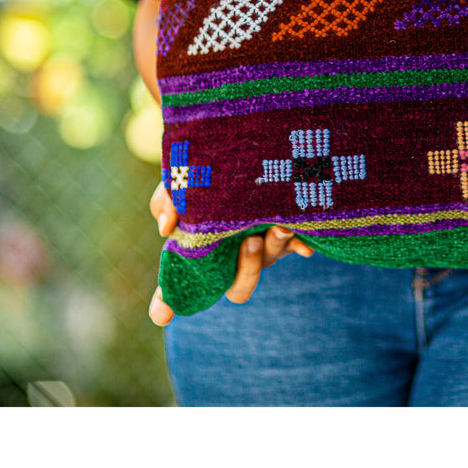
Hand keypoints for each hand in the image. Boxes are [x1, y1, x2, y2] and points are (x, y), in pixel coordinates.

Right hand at [146, 182, 314, 324]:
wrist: (252, 154)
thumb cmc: (210, 174)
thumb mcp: (185, 178)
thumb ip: (167, 199)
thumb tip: (166, 228)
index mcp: (200, 251)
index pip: (177, 283)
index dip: (166, 301)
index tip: (161, 314)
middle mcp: (230, 258)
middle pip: (238, 288)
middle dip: (248, 270)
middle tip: (249, 241)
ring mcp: (260, 248)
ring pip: (269, 261)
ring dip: (275, 248)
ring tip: (279, 226)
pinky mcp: (285, 232)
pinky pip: (295, 247)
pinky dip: (300, 247)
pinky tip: (305, 246)